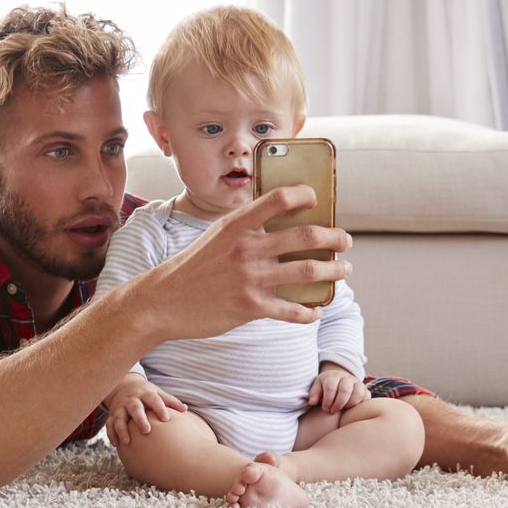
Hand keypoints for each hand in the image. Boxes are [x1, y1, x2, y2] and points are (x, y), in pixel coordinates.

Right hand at [102, 375, 188, 446]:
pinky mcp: (112, 415)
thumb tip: (185, 409)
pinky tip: (116, 444)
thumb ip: (170, 401)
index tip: (166, 419)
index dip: (159, 408)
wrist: (124, 385)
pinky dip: (111, 434)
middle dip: (139, 419)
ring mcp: (120, 408)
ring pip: (119, 418)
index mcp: (145, 394)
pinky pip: (109, 424)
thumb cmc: (146, 393)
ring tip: (127, 441)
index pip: (153, 400)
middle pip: (135, 408)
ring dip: (122, 429)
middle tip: (146, 431)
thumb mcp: (157, 393)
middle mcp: (132, 400)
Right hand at [139, 186, 351, 339]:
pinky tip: (316, 311)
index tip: (316, 199)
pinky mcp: (250, 307)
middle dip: (334, 237)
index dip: (305, 195)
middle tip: (344, 240)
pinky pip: (291, 310)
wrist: (163, 301)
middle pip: (306, 235)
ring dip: (333, 272)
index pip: (279, 199)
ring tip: (342, 271)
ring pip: (308, 271)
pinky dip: (309, 312)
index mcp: (238, 225)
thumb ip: (245, 227)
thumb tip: (277, 222)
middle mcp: (248, 248)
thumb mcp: (215, 236)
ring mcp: (250, 278)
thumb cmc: (192, 268)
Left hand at [307, 363, 364, 412]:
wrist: (339, 380)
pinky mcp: (365, 390)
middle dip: (338, 403)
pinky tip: (351, 409)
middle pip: (345, 389)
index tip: (325, 408)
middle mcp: (346, 378)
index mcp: (333, 376)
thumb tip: (312, 402)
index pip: (331, 386)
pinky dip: (360, 404)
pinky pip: (366, 397)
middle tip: (333, 411)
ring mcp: (357, 383)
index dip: (327, 399)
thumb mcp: (318, 387)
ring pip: (358, 393)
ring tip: (343, 410)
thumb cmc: (325, 387)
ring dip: (349, 404)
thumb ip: (314, 393)